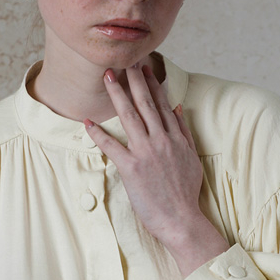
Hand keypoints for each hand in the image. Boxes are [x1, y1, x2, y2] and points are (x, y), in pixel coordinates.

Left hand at [83, 63, 207, 251]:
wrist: (182, 220)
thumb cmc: (186, 194)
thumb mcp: (192, 158)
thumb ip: (184, 132)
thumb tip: (177, 107)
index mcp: (175, 138)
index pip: (162, 105)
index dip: (152, 84)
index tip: (145, 67)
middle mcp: (161, 141)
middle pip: (145, 104)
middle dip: (134, 80)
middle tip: (123, 60)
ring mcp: (146, 153)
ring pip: (129, 117)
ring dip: (117, 94)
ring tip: (107, 77)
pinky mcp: (132, 168)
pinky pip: (111, 146)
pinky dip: (98, 133)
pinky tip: (87, 121)